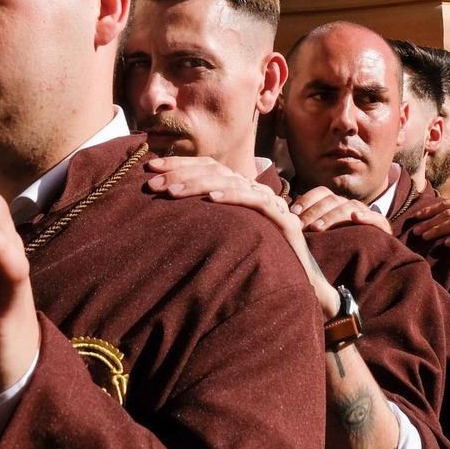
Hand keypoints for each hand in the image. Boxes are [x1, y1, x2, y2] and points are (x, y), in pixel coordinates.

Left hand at [146, 156, 341, 315]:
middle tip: (152, 184)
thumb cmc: (257, 262)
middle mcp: (255, 190)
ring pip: (231, 182)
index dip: (179, 163)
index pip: (207, 166)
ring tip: (172, 192)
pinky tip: (212, 198)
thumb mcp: (224, 236)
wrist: (299, 285)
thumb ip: (205, 221)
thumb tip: (167, 213)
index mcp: (241, 190)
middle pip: (215, 170)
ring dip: (198, 185)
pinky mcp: (283, 219)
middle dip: (180, 174)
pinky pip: (255, 201)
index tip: (150, 168)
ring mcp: (270, 203)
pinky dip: (233, 196)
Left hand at [289, 184, 390, 234]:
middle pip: (331, 200)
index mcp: (335, 203)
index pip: (321, 193)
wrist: (373, 254)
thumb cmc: (340, 242)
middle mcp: (349, 205)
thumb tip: (283, 220)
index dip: (307, 200)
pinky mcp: (381, 226)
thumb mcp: (322, 232)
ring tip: (318, 228)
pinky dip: (367, 217)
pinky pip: (376, 218)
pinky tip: (357, 218)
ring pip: (349, 208)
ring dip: (332, 216)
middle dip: (314, 212)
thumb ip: (307, 224)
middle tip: (301, 225)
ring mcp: (365, 214)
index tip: (293, 212)